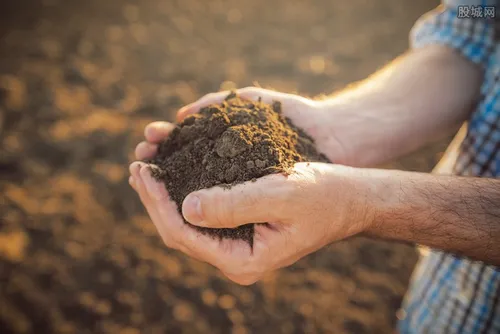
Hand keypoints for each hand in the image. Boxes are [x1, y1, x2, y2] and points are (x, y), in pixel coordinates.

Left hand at [130, 87, 360, 283]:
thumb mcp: (280, 195)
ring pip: (187, 225)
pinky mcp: (241, 231)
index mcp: (243, 259)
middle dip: (154, 199)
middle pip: (179, 232)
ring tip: (146, 169)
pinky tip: (173, 176)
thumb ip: (234, 205)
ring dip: (165, 196)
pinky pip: (202, 216)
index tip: (143, 169)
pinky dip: (183, 194)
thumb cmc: (322, 195)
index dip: (158, 202)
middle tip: (137, 165)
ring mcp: (237, 246)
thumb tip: (187, 207)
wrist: (349, 200)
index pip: (184, 233)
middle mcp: (236, 259)